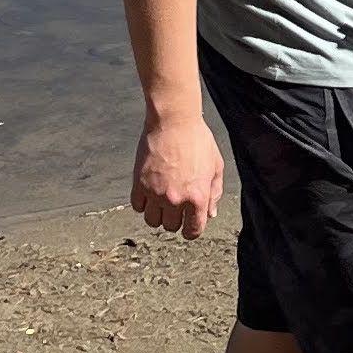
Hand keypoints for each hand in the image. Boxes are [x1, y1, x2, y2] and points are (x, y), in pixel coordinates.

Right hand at [130, 98, 228, 238]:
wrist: (174, 121)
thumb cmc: (198, 140)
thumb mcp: (216, 166)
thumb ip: (215, 192)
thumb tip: (211, 214)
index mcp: (198, 197)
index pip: (193, 230)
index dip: (191, 229)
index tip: (189, 223)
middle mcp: (175, 199)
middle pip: (171, 227)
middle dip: (175, 219)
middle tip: (176, 205)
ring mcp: (155, 192)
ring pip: (152, 221)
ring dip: (157, 214)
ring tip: (161, 200)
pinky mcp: (139, 183)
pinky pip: (137, 207)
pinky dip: (143, 203)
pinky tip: (149, 192)